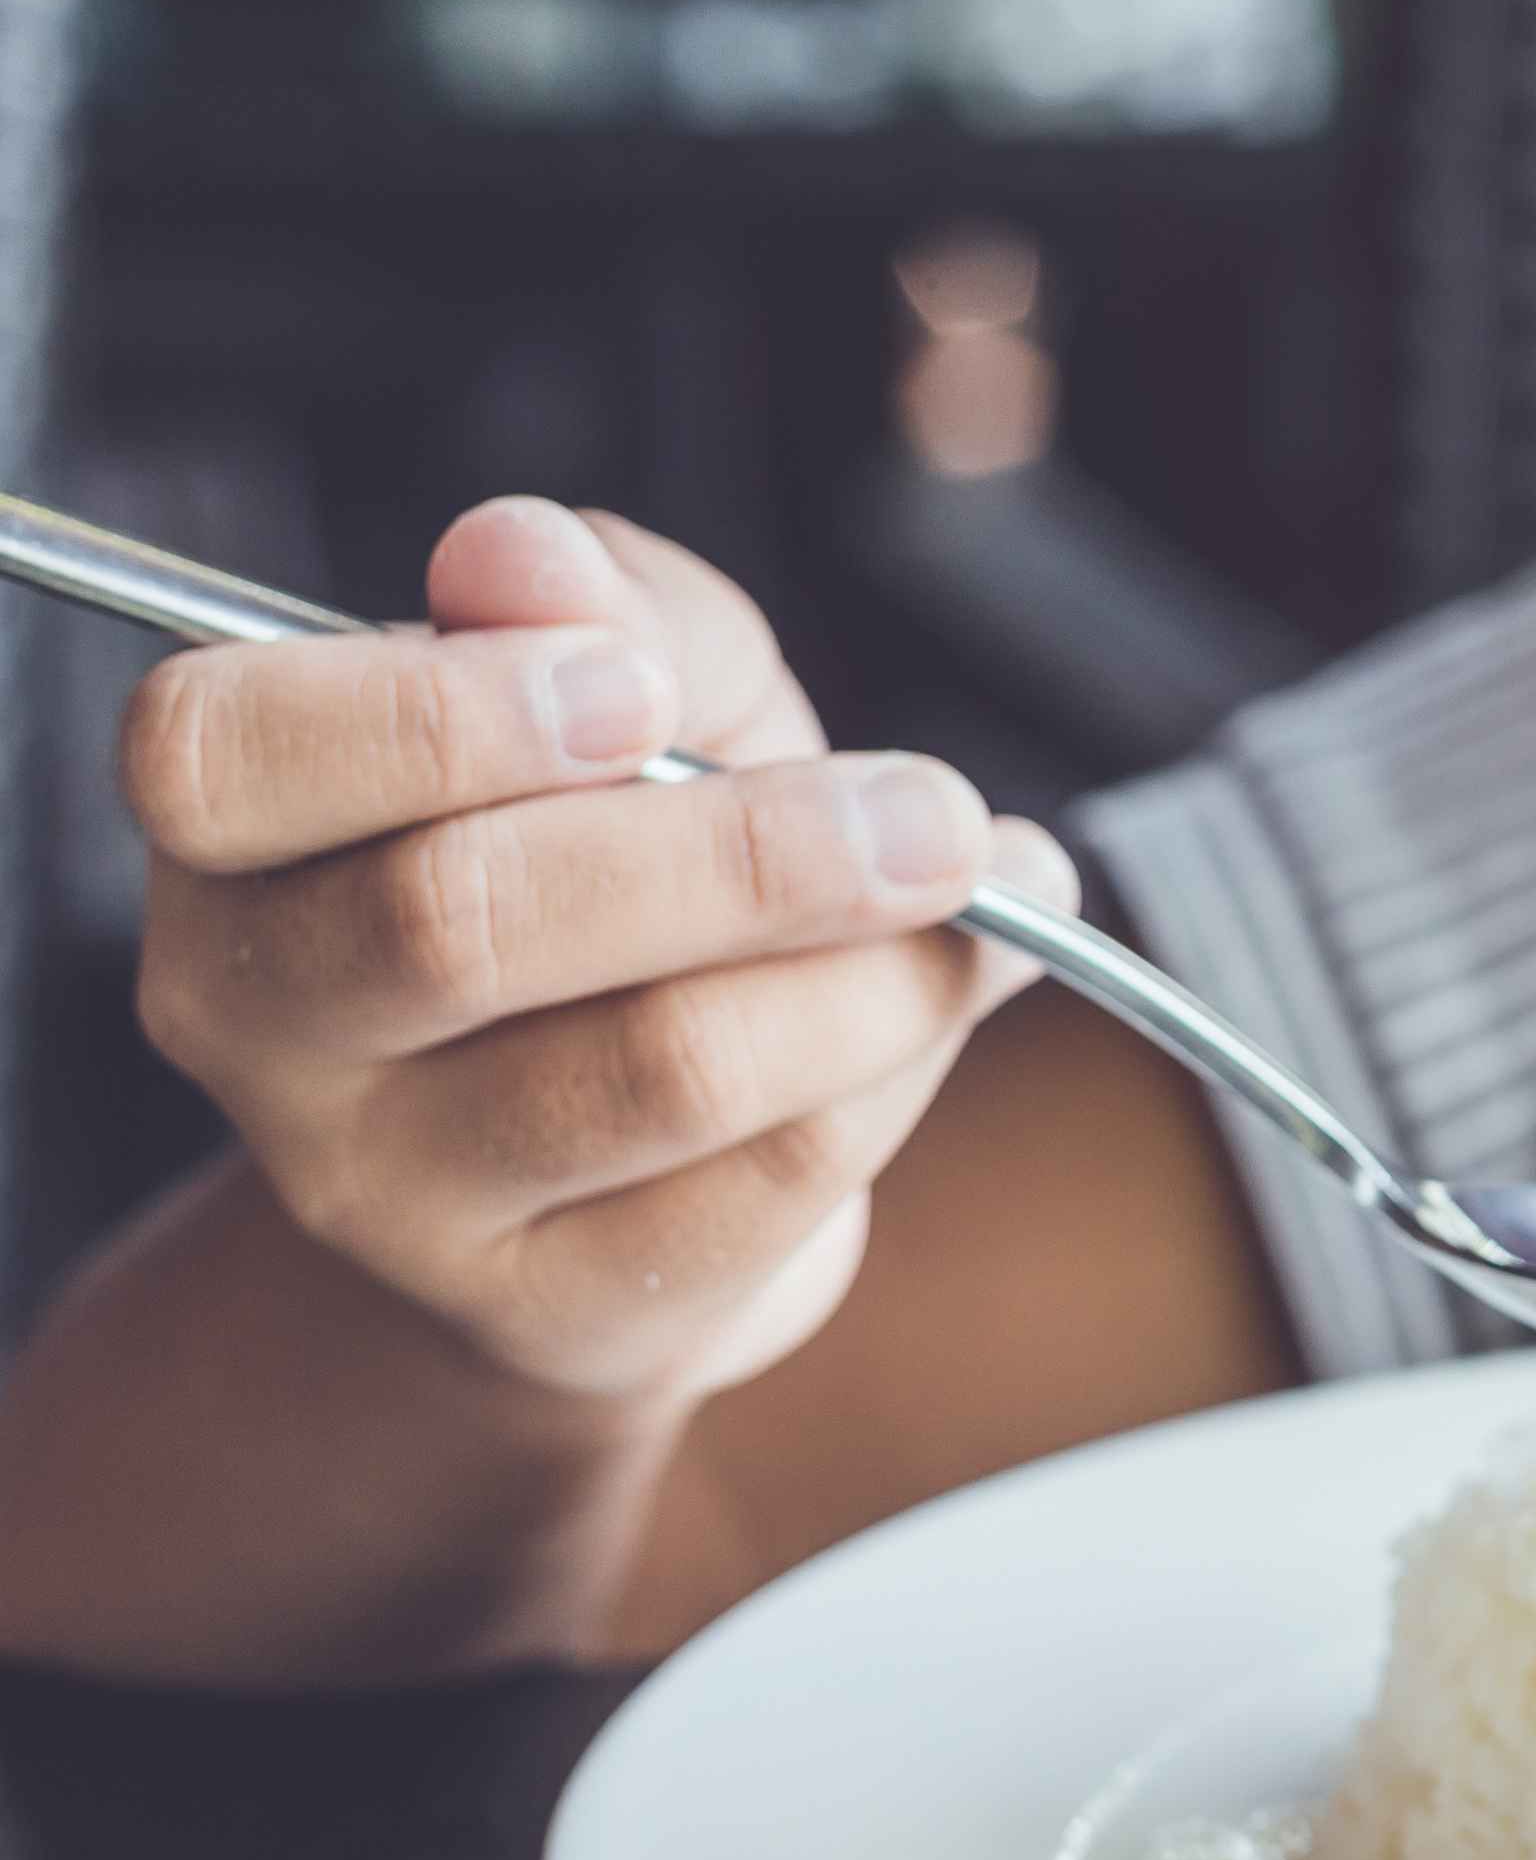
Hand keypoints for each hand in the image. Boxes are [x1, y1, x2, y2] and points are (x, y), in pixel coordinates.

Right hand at [117, 497, 1075, 1405]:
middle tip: (931, 812)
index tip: (637, 690)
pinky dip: (895, 1070)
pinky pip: (757, 1184)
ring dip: (867, 975)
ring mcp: (384, 1188)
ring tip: (988, 890)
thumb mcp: (630, 691)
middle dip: (743, 854)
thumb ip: (602, 608)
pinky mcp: (544, 1306)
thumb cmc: (613, 863)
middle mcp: (260, 1014)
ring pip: (650, 1070)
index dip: (433, 714)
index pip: (223, 752)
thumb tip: (530, 553)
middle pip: (462, 923)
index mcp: (235, 828)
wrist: (626, 1153)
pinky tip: (960, 990)